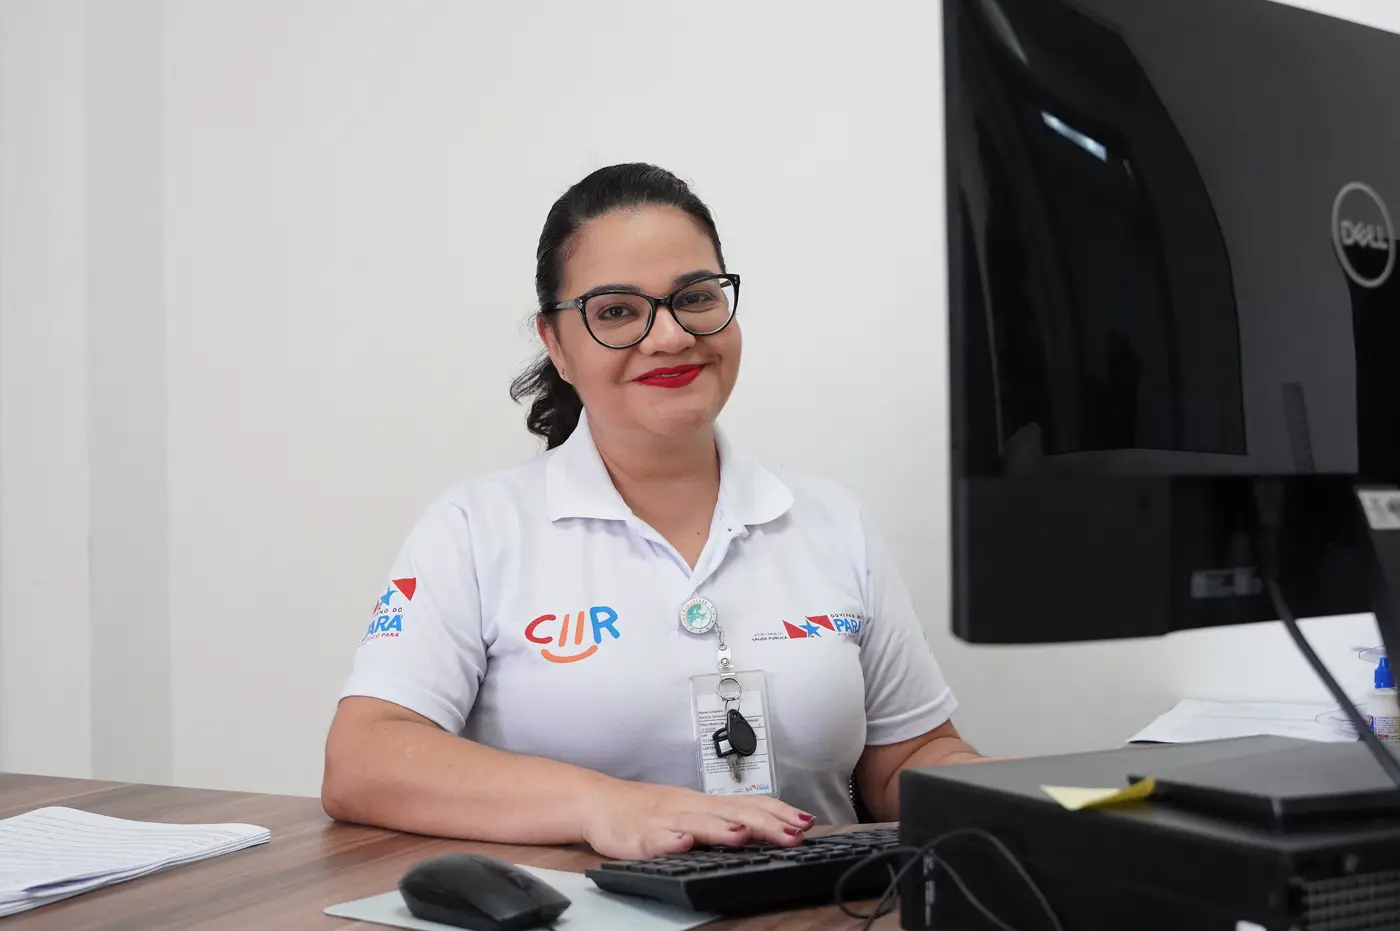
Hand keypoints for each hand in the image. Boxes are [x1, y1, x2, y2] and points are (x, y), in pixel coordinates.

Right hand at [582, 781, 814, 859]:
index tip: (807, 823)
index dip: (778, 813)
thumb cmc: (647, 810)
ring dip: (720, 830)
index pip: (748, 804)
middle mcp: (688, 808)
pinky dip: (669, 841)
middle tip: (792, 835)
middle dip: (764, 824)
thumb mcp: (691, 812)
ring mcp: (663, 821)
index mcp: (704, 804)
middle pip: (731, 813)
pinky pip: (654, 839)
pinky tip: (681, 844)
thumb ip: (723, 821)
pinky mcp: (637, 837)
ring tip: (743, 836)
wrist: (598, 803)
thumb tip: (765, 830)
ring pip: (696, 824)